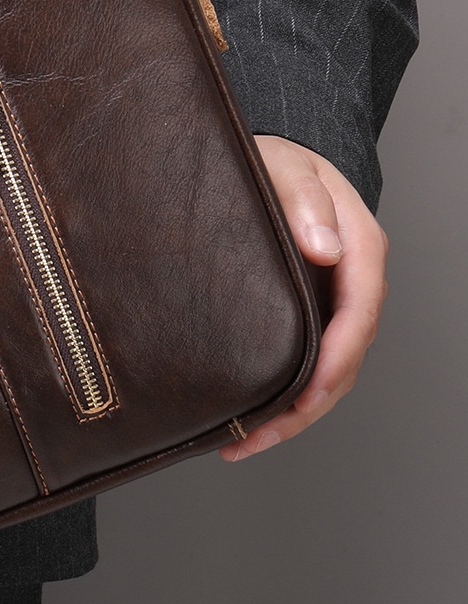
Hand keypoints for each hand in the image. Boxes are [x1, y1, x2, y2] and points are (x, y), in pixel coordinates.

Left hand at [222, 135, 388, 461]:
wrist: (269, 161)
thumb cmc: (278, 161)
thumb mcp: (288, 167)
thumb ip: (304, 201)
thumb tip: (325, 249)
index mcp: (359, 249)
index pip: (358, 315)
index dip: (334, 359)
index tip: (305, 394)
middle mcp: (352, 284)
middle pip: (343, 359)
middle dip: (307, 405)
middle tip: (259, 435)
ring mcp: (331, 304)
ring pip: (324, 372)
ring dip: (291, 414)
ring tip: (243, 443)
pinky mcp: (306, 316)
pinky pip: (303, 363)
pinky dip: (281, 396)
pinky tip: (246, 420)